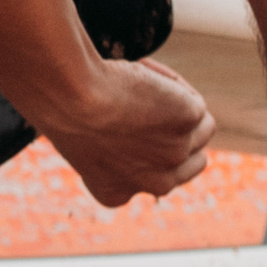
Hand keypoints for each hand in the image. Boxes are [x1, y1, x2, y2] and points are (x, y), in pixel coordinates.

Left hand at [36, 54, 216, 208]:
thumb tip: (141, 130)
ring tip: (138, 85)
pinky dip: (168, 80)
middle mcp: (154, 184)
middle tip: (149, 103)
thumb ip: (111, 146)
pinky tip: (137, 73)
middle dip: (180, 133)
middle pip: (193, 159)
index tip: (130, 122)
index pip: (152, 177)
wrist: (70, 96)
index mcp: (115, 193)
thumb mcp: (79, 135)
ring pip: (203, 126)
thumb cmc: (63, 106)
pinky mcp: (189, 121)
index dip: (150, 145)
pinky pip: (191, 96)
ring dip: (178, 104)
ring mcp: (175, 154)